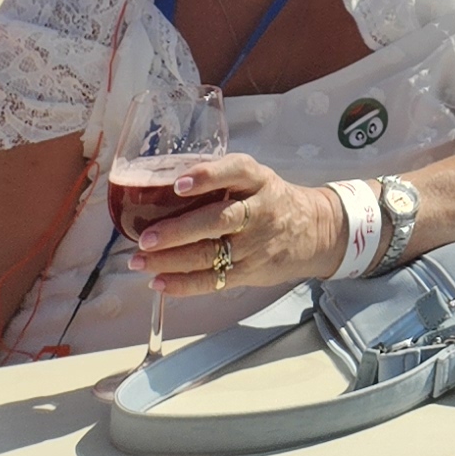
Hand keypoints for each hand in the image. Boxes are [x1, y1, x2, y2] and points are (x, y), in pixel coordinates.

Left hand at [129, 154, 347, 297]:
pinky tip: (159, 282)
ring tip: (140, 262)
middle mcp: (260, 210)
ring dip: (171, 260)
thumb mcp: (257, 180)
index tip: (179, 184)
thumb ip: (221, 180)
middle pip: (218, 220)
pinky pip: (214, 280)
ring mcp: (256, 243)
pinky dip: (184, 284)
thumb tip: (162, 186)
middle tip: (146, 238)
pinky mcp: (251, 270)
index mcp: (259, 180)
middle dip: (178, 230)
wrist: (314, 230)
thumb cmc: (271, 200)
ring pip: (210, 254)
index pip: (236, 171)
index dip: (208, 176)